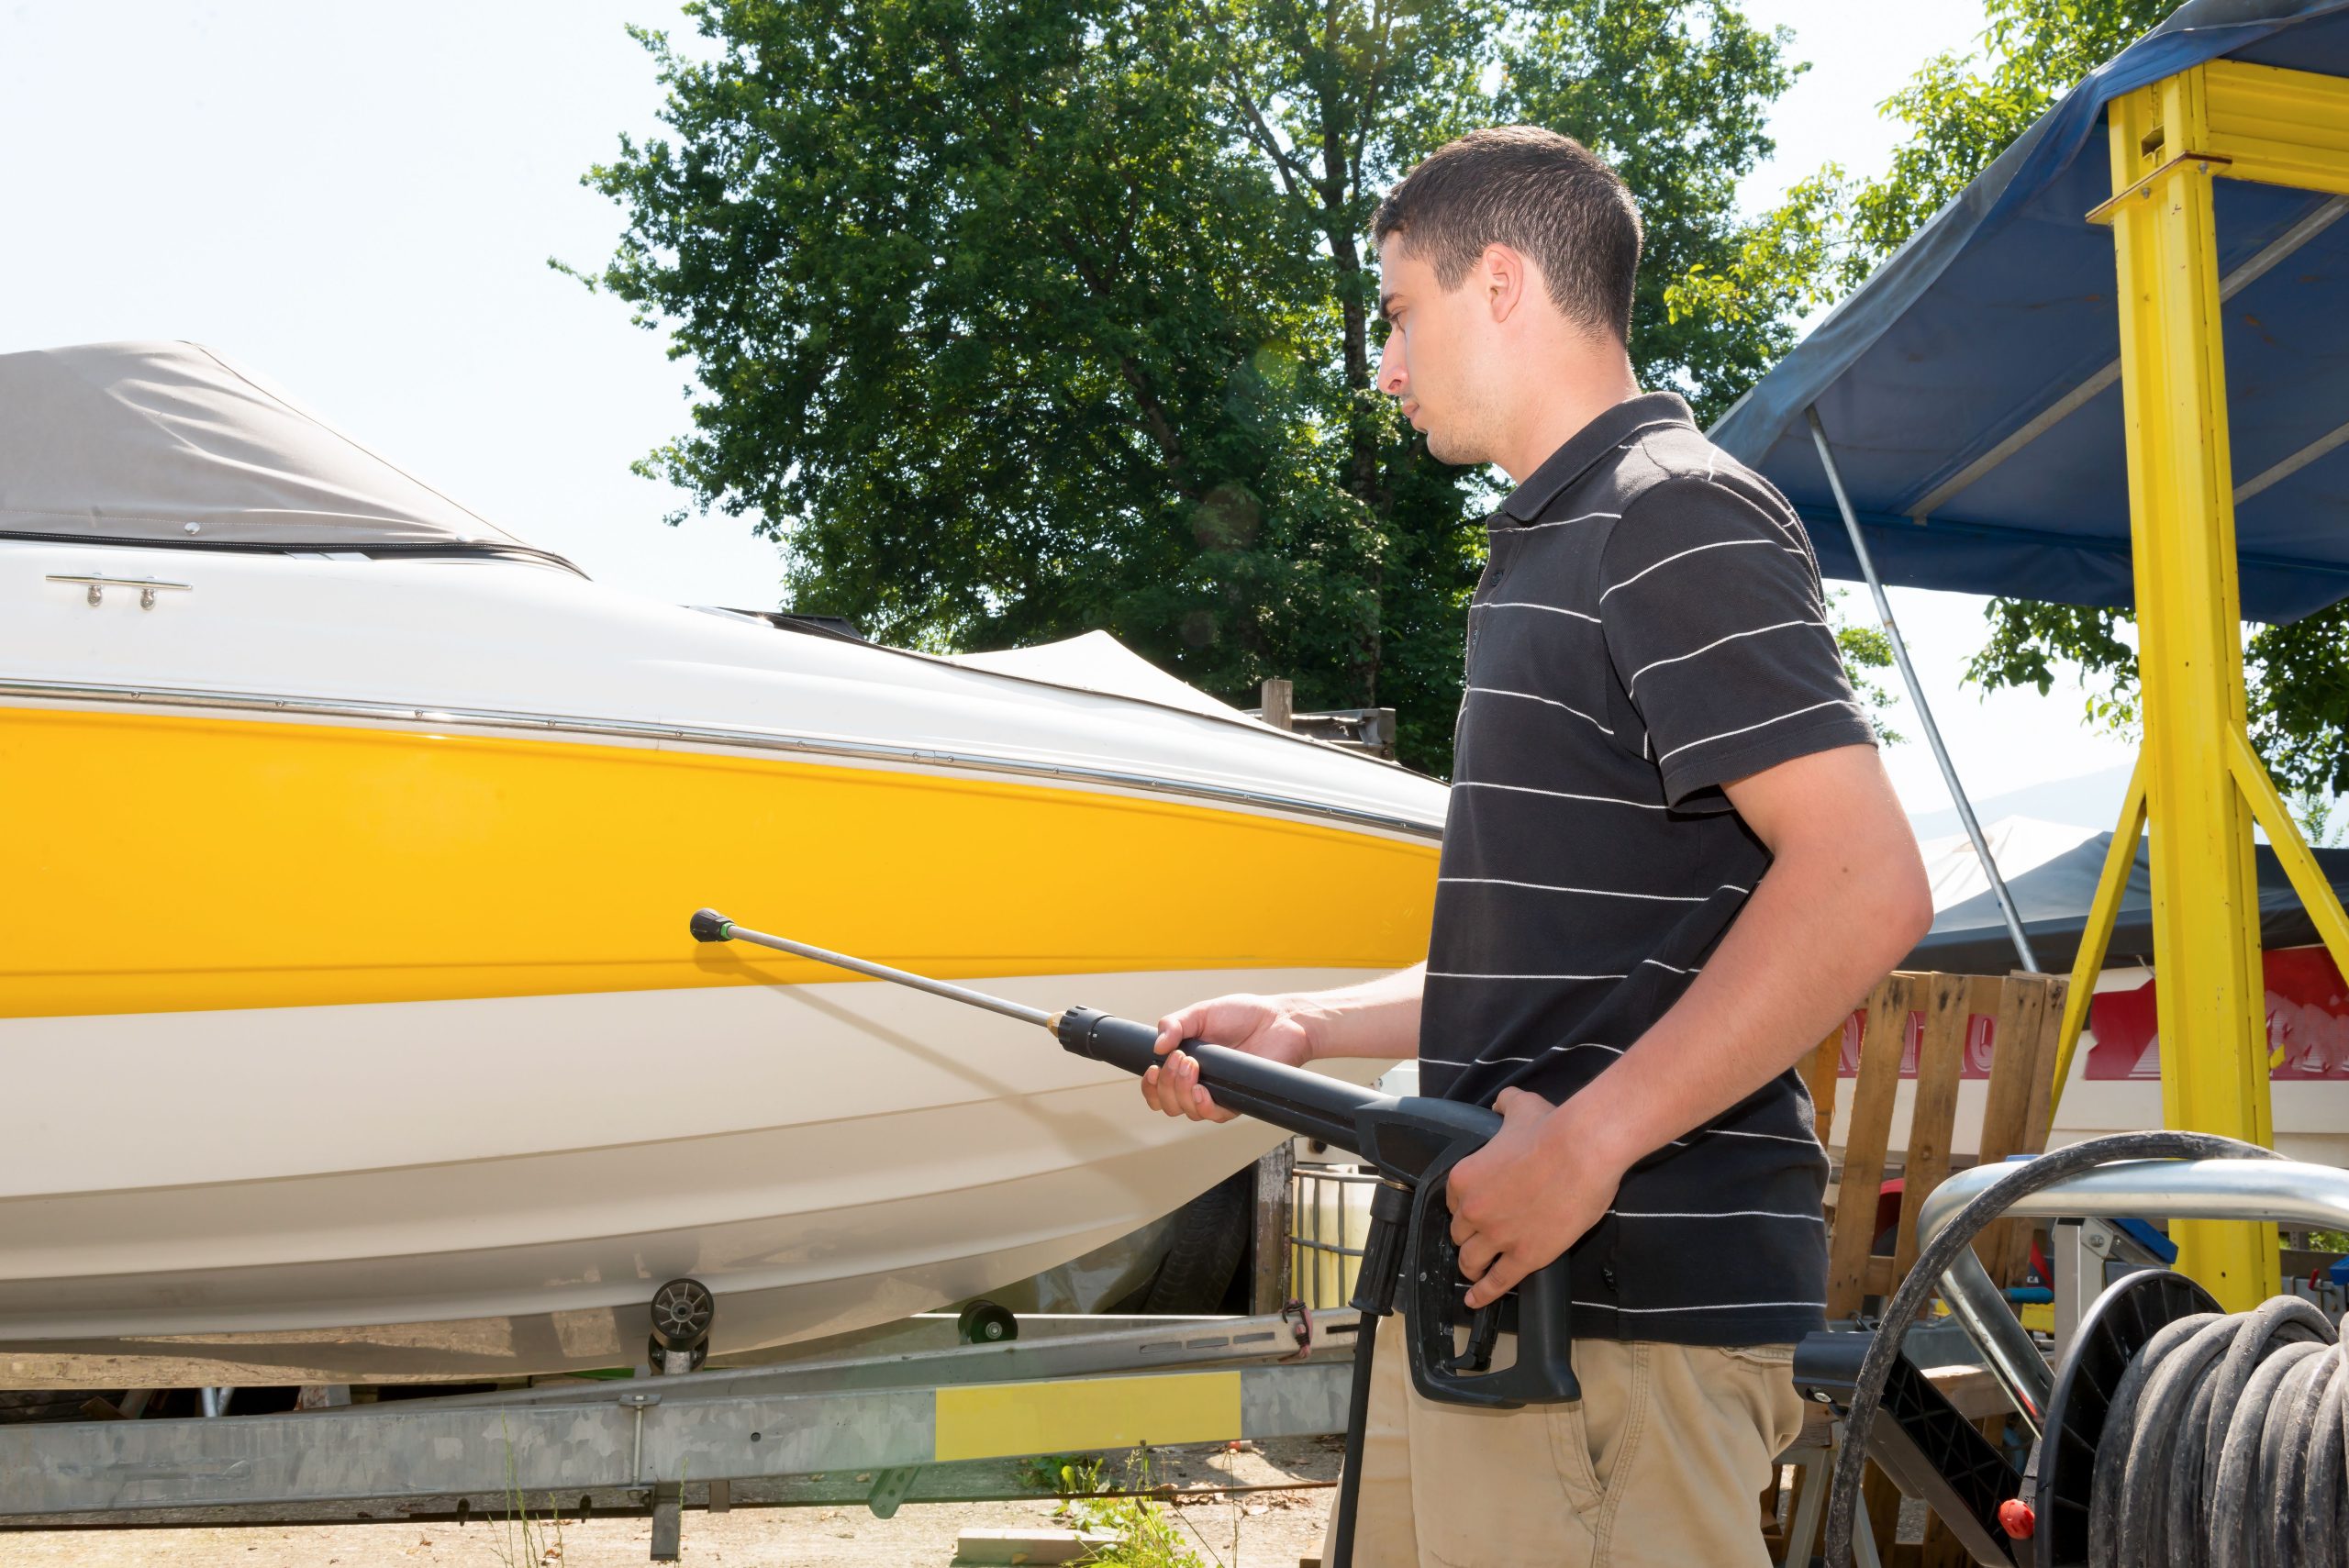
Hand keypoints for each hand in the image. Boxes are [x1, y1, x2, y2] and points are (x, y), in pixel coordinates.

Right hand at [1140, 994, 1315, 1122]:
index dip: (1150, 1086)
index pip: (1158, 1088)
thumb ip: (1175, 1024)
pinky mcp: (1237, 1100)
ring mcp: (1218, 1093)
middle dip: (1166, 1084)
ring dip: (1182, 1090)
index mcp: (1187, 1063)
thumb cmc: (1245, 1015)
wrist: (1280, 1020)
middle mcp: (1200, 1082)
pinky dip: (1202, 1105)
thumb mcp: (1202, 1012)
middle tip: (1179, 1059)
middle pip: (1169, 1104)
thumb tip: (1156, 1046)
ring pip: (1187, 1111)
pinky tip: (1201, 1089)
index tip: (1152, 1069)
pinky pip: (1214, 1115)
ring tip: (1191, 1064)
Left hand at [1445, 1089, 1626, 1309]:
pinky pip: (1497, 1283)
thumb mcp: (1519, 1106)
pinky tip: (1475, 1301)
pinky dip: (1484, 1294)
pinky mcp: (1525, 1257)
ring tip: (1473, 1272)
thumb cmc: (1553, 1129)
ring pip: (1471, 1261)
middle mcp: (1473, 1210)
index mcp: (1465, 1177)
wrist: (1583, 1150)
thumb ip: (1504, 1105)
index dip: (1465, 1207)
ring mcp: (1497, 1236)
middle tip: (1479, 1239)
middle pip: (1459, 1233)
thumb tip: (1499, 1104)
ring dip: (1471, 1266)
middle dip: (1468, 1236)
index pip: (1453, 1202)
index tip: (1475, 1211)